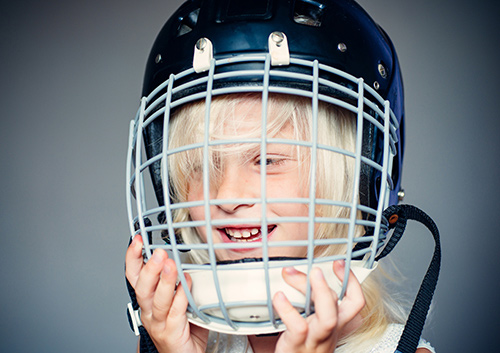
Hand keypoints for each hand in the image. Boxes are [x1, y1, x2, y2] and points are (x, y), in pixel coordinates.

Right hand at [125, 235, 208, 352]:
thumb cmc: (182, 326)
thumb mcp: (177, 297)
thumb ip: (179, 279)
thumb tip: (187, 255)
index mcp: (147, 299)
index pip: (134, 276)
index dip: (133, 257)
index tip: (138, 240)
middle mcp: (148, 311)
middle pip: (142, 288)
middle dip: (149, 268)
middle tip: (159, 252)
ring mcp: (158, 323)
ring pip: (157, 300)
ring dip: (164, 281)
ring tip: (171, 265)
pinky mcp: (171, 333)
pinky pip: (175, 313)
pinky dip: (181, 297)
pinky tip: (186, 284)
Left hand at [272, 261, 364, 352]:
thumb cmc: (302, 349)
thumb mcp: (313, 325)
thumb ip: (310, 302)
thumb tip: (297, 275)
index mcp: (335, 324)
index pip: (355, 302)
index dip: (352, 281)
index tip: (339, 263)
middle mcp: (328, 332)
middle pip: (337, 306)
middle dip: (326, 284)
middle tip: (314, 268)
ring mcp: (315, 340)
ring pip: (327, 318)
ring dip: (316, 293)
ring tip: (295, 275)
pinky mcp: (297, 346)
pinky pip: (297, 327)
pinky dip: (287, 309)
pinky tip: (278, 297)